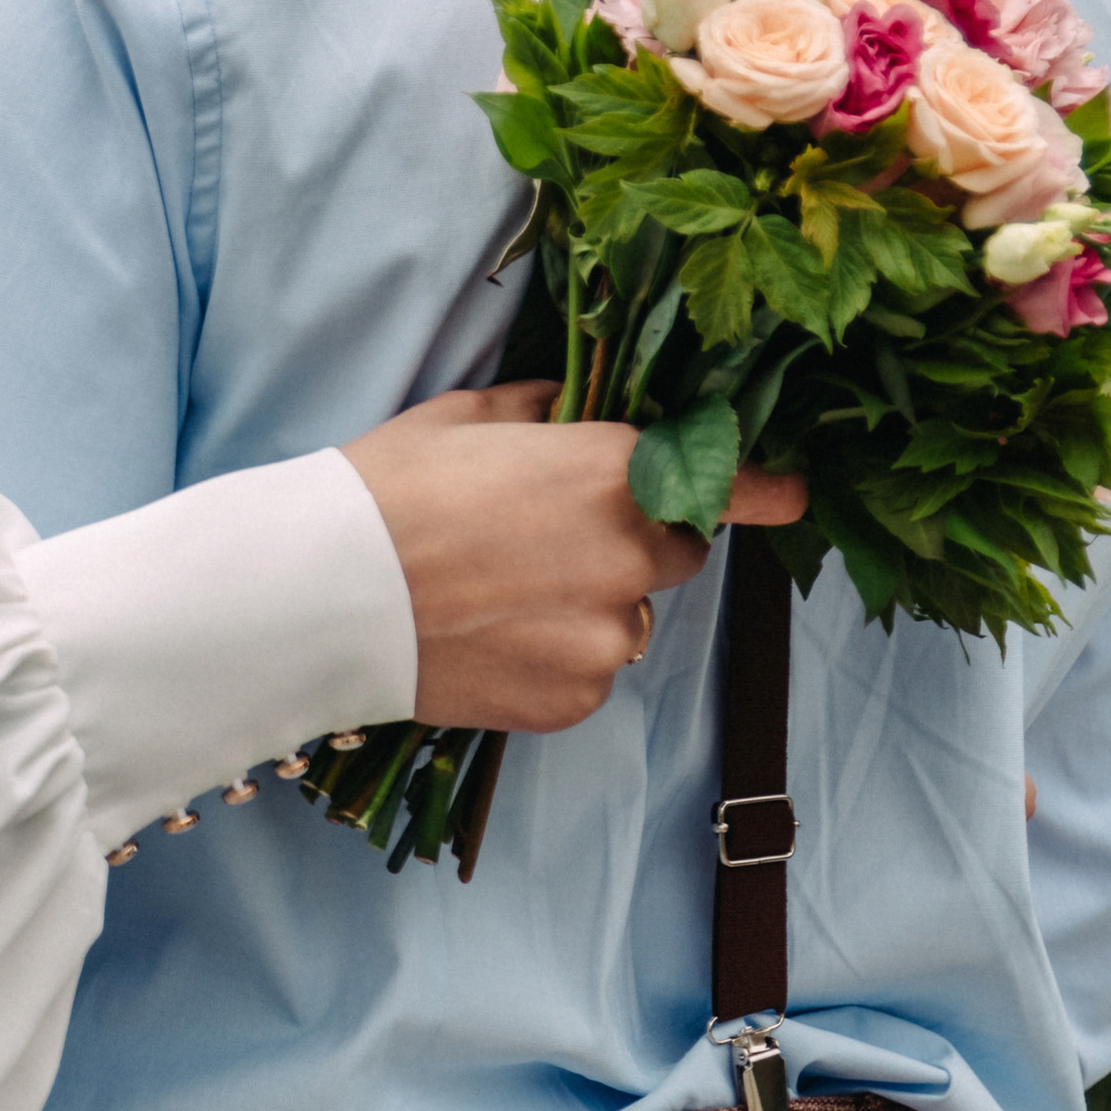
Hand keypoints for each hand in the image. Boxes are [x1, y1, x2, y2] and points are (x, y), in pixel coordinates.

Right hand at [340, 383, 809, 735]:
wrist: (320, 594)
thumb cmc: (387, 488)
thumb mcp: (468, 416)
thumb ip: (548, 413)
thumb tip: (575, 411)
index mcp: (613, 471)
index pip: (730, 484)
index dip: (764, 489)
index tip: (790, 493)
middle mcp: (630, 557)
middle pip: (674, 553)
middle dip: (632, 543)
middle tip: (548, 541)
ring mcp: (606, 636)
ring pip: (625, 620)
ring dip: (587, 609)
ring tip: (499, 599)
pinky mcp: (572, 699)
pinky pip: (588, 676)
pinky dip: (553, 661)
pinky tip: (489, 641)